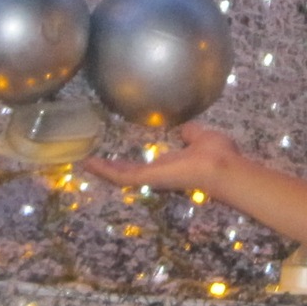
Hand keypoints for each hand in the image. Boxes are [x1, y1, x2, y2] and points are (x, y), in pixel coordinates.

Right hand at [81, 121, 241, 195]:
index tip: (118, 159)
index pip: (146, 165)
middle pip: (130, 172)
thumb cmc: (217, 154)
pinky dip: (105, 170)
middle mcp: (159, 173)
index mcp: (171, 164)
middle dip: (112, 168)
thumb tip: (183, 127)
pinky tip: (89, 164)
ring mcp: (152, 177)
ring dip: (103, 170)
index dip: (131, 162)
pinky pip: (123, 175)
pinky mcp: (148, 178)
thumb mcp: (200, 137)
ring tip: (85, 164)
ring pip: (122, 176)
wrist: (221, 166)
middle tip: (93, 164)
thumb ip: (190, 134)